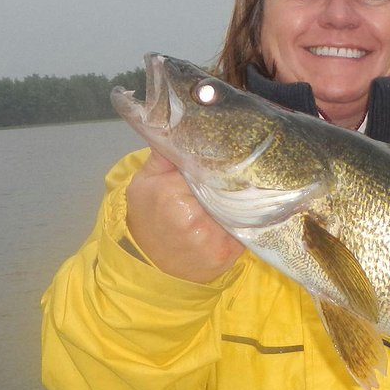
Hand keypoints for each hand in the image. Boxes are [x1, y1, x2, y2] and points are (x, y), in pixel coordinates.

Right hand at [125, 151, 242, 282]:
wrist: (150, 263)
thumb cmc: (148, 217)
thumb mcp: (145, 181)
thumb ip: (163, 155)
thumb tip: (178, 126)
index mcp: (171, 193)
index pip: (207, 167)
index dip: (217, 161)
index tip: (224, 156)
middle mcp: (194, 218)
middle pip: (227, 187)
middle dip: (232, 180)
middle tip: (236, 172)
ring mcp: (213, 239)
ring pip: (240, 208)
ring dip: (241, 200)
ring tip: (237, 193)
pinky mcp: (227, 254)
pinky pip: (245, 229)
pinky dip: (244, 220)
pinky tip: (237, 215)